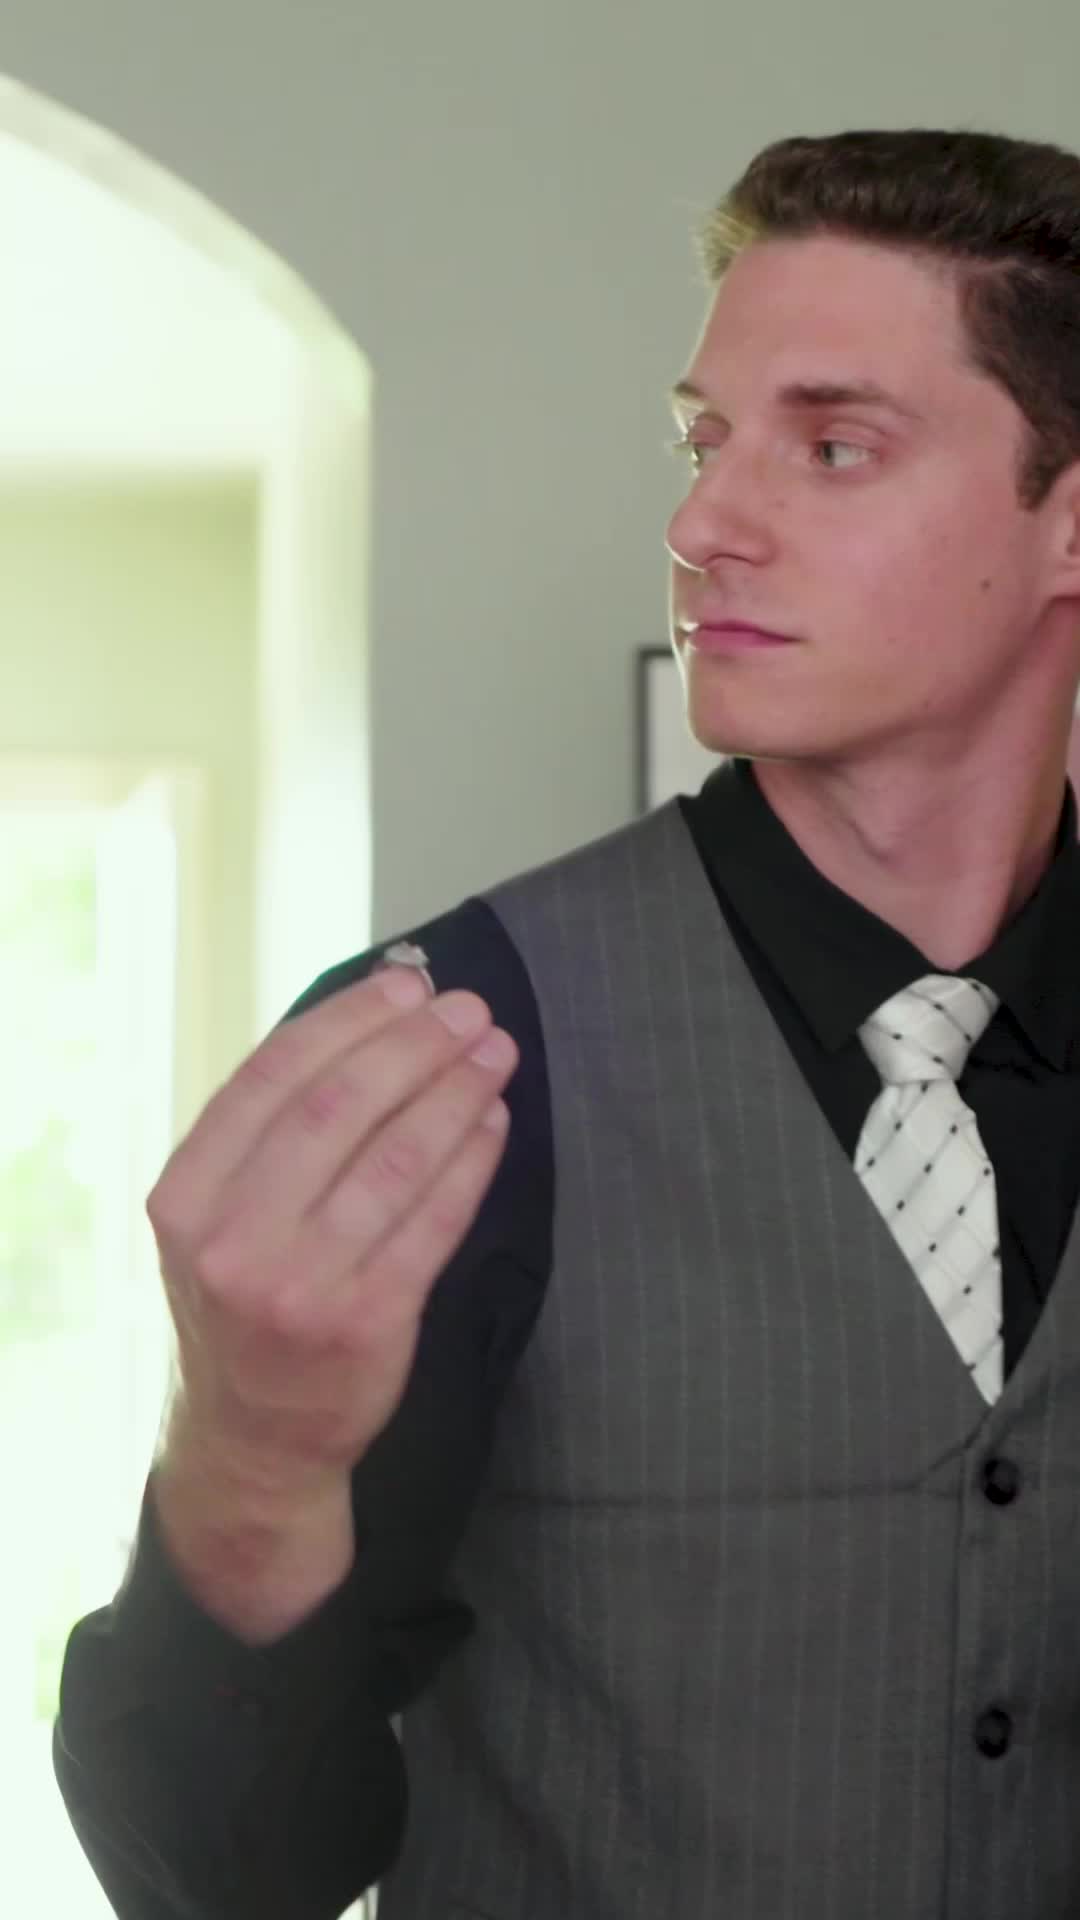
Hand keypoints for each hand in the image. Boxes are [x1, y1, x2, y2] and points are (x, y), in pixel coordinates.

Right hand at [148, 965, 516, 1500]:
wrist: (255, 1440)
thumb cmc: (244, 1306)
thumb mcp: (213, 1219)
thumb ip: (267, 1133)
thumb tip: (366, 1022)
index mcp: (186, 1196)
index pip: (273, 1077)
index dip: (350, 1021)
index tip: (406, 987)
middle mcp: (233, 1239)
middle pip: (339, 1107)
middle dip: (415, 1045)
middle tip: (467, 1009)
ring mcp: (300, 1285)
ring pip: (395, 1158)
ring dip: (456, 1092)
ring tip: (494, 1053)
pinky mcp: (368, 1322)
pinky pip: (434, 1220)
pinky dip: (471, 1161)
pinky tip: (494, 1122)